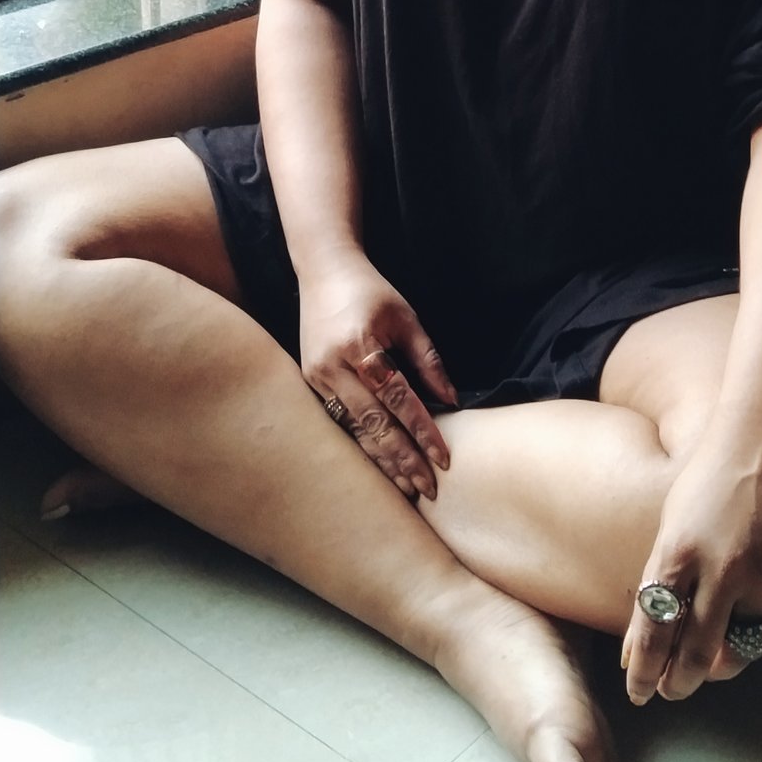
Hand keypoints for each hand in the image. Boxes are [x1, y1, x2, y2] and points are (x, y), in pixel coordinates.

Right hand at [298, 250, 457, 501]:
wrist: (323, 271)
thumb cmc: (371, 291)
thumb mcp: (406, 318)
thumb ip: (428, 360)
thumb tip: (452, 400)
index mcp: (361, 347)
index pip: (398, 399)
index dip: (422, 431)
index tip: (443, 459)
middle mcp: (334, 367)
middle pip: (373, 424)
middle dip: (402, 459)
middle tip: (427, 489)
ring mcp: (317, 378)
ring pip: (354, 430)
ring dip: (381, 461)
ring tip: (406, 488)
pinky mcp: (309, 383)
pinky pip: (339, 422)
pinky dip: (361, 444)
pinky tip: (379, 465)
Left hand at [621, 422, 761, 702]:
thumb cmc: (710, 477)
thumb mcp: (673, 524)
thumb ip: (662, 579)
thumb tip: (642, 636)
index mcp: (676, 552)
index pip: (653, 629)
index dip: (643, 669)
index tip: (637, 691)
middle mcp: (718, 568)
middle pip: (696, 651)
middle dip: (680, 681)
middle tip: (671, 692)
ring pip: (740, 644)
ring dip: (721, 662)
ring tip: (708, 669)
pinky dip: (759, 636)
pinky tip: (746, 638)